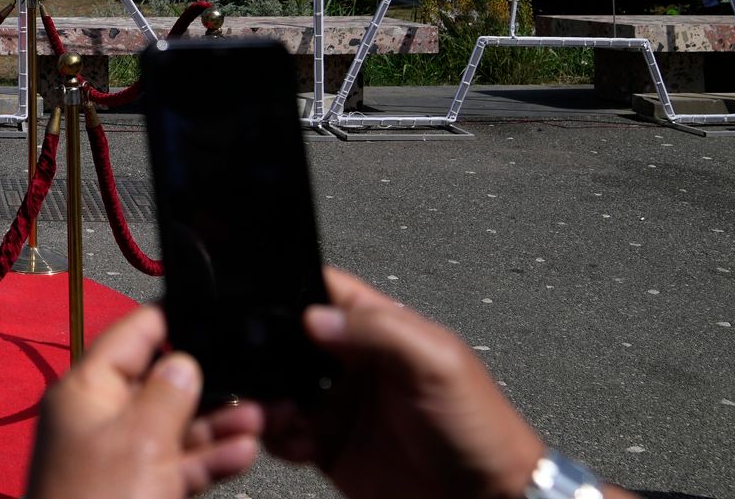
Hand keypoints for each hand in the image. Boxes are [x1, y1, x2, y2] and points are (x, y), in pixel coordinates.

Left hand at [26, 305, 261, 498]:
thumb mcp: (139, 440)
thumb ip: (168, 394)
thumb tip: (185, 360)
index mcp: (86, 390)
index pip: (131, 336)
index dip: (173, 319)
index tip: (215, 310)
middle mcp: (101, 418)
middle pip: (161, 384)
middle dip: (211, 381)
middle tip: (259, 374)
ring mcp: (120, 458)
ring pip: (176, 428)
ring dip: (220, 422)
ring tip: (268, 415)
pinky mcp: (138, 492)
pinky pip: (177, 465)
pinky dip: (209, 459)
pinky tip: (245, 453)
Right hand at [261, 268, 546, 498]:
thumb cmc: (478, 425)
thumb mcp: (437, 363)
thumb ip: (380, 331)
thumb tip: (315, 316)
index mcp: (377, 329)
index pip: (323, 291)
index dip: (291, 288)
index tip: (258, 297)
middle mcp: (350, 362)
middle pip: (287, 341)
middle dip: (263, 349)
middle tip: (256, 365)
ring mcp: (336, 404)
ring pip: (277, 388)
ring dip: (264, 397)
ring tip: (272, 412)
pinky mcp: (327, 447)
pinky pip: (282, 434)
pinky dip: (274, 435)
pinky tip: (291, 440)